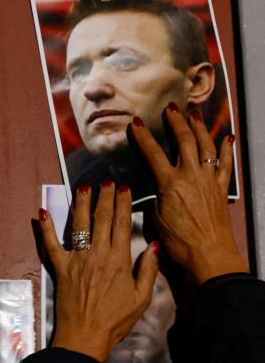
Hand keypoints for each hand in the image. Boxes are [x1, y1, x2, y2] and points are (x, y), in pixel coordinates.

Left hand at [40, 181, 159, 362]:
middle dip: (104, 196)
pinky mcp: (60, 268)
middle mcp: (96, 254)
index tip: (124, 187)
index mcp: (119, 260)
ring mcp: (76, 260)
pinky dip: (46, 228)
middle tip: (106, 179)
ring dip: (81, 204)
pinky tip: (42, 212)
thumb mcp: (141, 298)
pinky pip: (51, 245)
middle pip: (101, 219)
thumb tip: (153, 245)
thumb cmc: (116, 320)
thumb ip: (147, 270)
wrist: (85, 336)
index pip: (122, 224)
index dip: (123, 203)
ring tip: (84, 186)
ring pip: (79, 225)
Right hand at [129, 104, 246, 283]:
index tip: (137, 123)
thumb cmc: (180, 241)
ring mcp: (209, 180)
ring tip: (194, 115)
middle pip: (184, 141)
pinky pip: (225, 164)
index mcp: (170, 183)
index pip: (153, 154)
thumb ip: (155, 197)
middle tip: (170, 108)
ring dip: (199, 128)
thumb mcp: (156, 218)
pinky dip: (226, 150)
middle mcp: (191, 176)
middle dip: (175, 122)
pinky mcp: (221, 189)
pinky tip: (227, 138)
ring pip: (205, 147)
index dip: (144, 137)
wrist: (209, 254)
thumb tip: (153, 188)